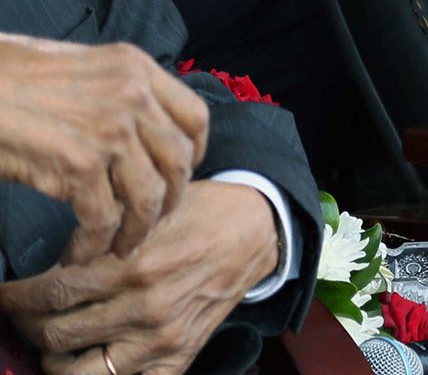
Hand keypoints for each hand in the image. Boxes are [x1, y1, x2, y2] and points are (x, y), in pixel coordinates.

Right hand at [0, 36, 209, 263]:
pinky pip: (104, 219)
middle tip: (148, 222)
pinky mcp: (80, 165)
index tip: (180, 176)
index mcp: (137, 68)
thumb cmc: (12, 79)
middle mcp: (134, 96)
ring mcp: (111, 131)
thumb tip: (142, 132)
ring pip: (148, 198)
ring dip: (135, 232)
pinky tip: (81, 252)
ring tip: (118, 247)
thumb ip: (119, 93)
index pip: (194, 117)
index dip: (193, 154)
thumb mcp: (84, 69)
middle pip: (177, 163)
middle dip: (167, 202)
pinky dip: (95, 244)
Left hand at [0, 181, 279, 374]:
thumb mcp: (147, 215)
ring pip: (78, 372)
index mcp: (133, 266)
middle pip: (56, 334)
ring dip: (53, 359)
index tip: (3, 296)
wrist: (255, 232)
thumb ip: (98, 244)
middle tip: (23, 315)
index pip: (50, 294)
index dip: (14, 299)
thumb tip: (51, 272)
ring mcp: (161, 340)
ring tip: (52, 341)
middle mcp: (145, 308)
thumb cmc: (200, 215)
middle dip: (27, 325)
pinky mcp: (177, 357)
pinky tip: (89, 361)